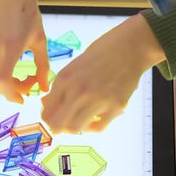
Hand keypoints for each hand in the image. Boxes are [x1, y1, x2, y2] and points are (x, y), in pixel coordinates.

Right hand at [0, 0, 49, 103]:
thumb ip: (42, 67)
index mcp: (9, 48)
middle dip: (8, 91)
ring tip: (15, 79)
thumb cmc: (28, 13)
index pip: (4, 82)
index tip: (24, 98)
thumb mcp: (40, 40)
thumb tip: (43, 88)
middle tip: (25, 87)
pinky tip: (5, 69)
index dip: (13, 95)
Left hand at [40, 13, 163, 132]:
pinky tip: (94, 118)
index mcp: (65, 79)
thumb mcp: (73, 67)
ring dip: (76, 128)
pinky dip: (94, 127)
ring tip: (81, 119)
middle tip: (64, 125)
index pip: (47, 112)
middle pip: (58, 125)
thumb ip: (60, 87)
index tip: (53, 118)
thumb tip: (45, 104)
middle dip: (58, 128)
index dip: (48, 119)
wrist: (129, 47)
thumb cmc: (100, 54)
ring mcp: (98, 100)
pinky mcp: (116, 106)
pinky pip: (99, 128)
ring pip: (77, 129)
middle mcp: (79, 91)